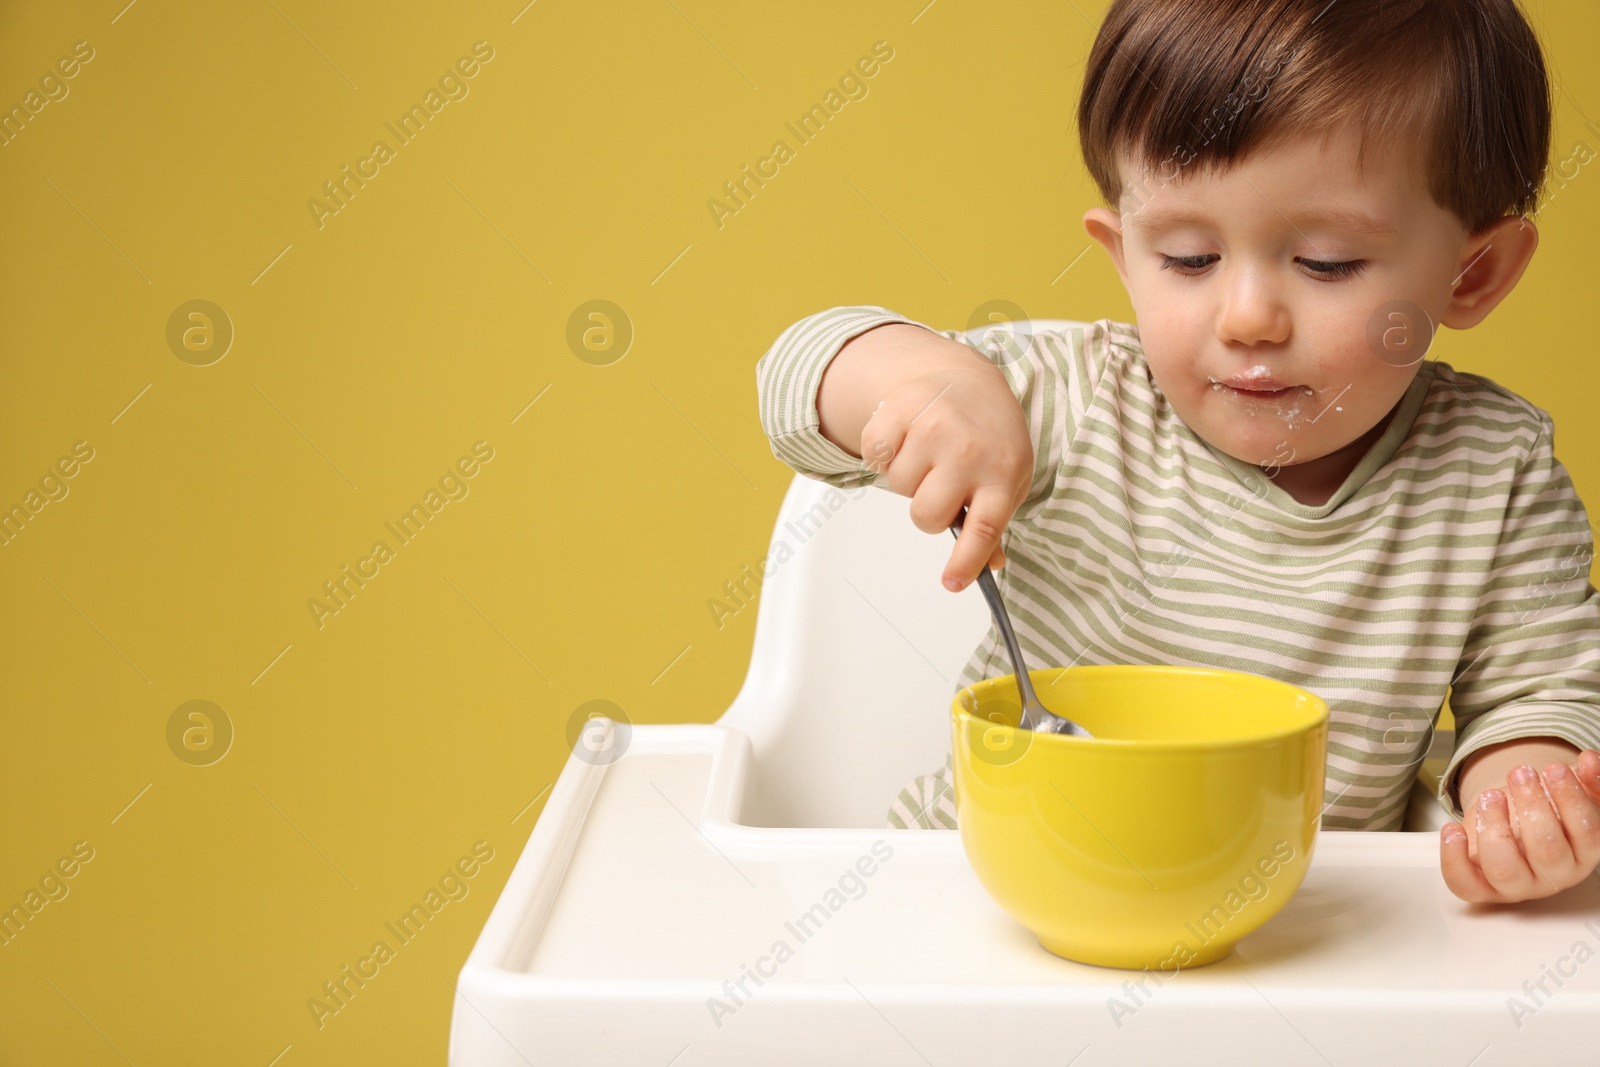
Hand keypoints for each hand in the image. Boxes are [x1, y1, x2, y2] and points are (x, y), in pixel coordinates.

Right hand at [858, 359, 1032, 592]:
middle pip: (927, 516)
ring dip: (908, 476)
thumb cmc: (988, 435)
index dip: (965, 562)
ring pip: (898, 487)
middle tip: (939, 486)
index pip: (983, 530)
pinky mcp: (899, 410)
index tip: (952, 583)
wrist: (966, 378)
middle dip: (927, 511)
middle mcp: (969, 451)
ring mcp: (933, 428)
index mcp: (1003, 474)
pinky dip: (883, 454)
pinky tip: (906, 439)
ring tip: (927, 453)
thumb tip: (989, 567)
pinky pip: (873, 457)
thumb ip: (993, 522)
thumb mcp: (1007, 477)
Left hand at [1440, 748, 1599, 902]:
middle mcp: (1554, 875)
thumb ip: (1586, 779)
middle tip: (1520, 774)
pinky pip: (1465, 884)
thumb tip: (1589, 760)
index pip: (1588, 831)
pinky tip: (1452, 829)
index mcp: (1583, 852)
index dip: (1572, 798)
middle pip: (1547, 851)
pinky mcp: (1482, 888)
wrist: (1512, 832)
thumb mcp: (1571, 794)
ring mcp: (1518, 886)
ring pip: (1505, 869)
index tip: (1553, 768)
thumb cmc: (1544, 815)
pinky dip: (1453, 857)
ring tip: (1490, 796)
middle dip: (1532, 806)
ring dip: (1493, 828)